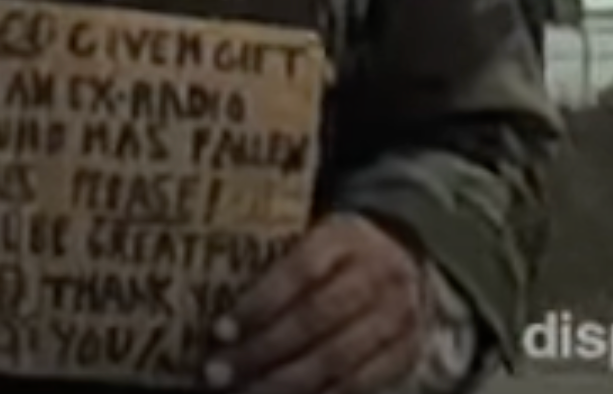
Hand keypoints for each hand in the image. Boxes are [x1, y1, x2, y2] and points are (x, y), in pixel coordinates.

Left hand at [205, 215, 427, 392]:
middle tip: (217, 372)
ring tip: (244, 393)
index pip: (300, 270)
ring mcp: (400, 316)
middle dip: (262, 351)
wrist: (403, 253)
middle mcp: (379, 274)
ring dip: (285, 384)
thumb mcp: (310, 234)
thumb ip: (273, 258)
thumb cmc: (334, 251)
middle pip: (316, 318)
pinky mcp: (407, 352)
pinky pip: (362, 383)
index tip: (219, 330)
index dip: (259, 303)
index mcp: (346, 238)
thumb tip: (205, 291)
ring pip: (338, 358)